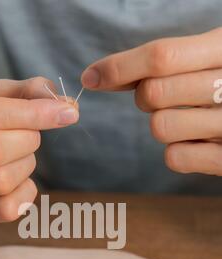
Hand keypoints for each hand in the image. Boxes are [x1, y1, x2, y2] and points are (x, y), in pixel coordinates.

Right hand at [0, 77, 78, 223]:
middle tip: (29, 137)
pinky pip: (6, 209)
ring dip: (25, 167)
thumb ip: (27, 93)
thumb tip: (65, 104)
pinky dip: (25, 193)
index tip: (67, 113)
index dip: (34, 114)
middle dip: (27, 142)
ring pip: (0, 181)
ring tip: (19, 157)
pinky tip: (18, 180)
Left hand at [82, 27, 221, 175]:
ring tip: (186, 118)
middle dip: (144, 96)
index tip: (92, 76)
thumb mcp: (211, 56)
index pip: (162, 57)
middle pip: (155, 93)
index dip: (119, 67)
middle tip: (160, 96)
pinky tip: (196, 141)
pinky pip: (175, 158)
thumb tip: (100, 75)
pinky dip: (177, 152)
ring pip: (161, 127)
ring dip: (162, 124)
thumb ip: (167, 60)